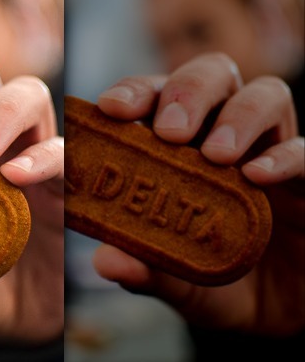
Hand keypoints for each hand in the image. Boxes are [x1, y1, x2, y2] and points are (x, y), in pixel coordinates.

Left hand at [93, 52, 304, 335]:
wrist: (278, 317)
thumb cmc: (215, 283)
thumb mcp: (176, 280)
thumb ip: (144, 269)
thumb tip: (106, 260)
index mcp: (179, 145)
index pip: (156, 97)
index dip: (134, 92)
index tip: (112, 108)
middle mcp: (225, 135)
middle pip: (212, 75)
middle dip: (188, 91)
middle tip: (171, 131)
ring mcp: (272, 151)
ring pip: (267, 94)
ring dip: (239, 115)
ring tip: (217, 155)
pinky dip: (286, 157)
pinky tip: (258, 176)